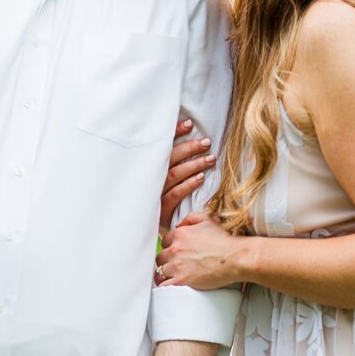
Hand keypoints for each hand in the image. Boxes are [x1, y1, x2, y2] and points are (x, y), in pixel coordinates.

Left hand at [155, 211, 244, 289]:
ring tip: (171, 279)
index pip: (165, 242)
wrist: (236, 257)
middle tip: (175, 267)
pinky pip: (164, 285)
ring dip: (164, 275)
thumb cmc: (226, 239)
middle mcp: (175, 248)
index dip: (170, 248)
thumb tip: (179, 224)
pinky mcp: (181, 280)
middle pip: (161, 257)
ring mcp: (177, 265)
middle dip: (166, 261)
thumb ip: (190, 218)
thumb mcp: (209, 219)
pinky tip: (170, 287)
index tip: (176, 254)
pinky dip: (165, 286)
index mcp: (180, 234)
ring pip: (159, 272)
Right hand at [159, 119, 215, 235]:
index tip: (189, 124)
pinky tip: (201, 178)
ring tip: (210, 159)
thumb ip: (172, 163)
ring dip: (193, 165)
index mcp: (148, 168)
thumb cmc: (159, 202)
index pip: (161, 146)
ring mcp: (152, 195)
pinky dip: (188, 185)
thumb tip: (192, 139)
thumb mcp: (163, 181)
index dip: (174, 134)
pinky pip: (175, 195)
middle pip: (168, 159)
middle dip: (188, 148)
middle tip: (206, 142)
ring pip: (173, 175)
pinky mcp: (158, 210)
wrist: (144, 231)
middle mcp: (148, 179)